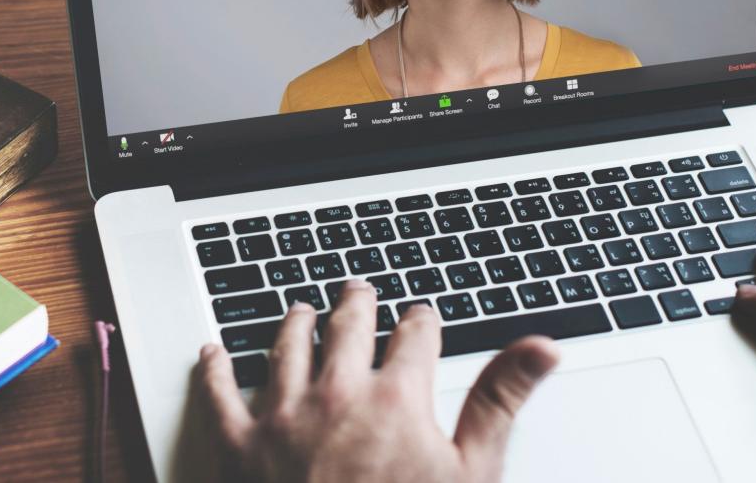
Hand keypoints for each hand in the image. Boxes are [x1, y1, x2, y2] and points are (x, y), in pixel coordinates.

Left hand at [196, 279, 559, 482]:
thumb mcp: (470, 474)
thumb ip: (500, 401)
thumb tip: (542, 347)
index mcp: (396, 397)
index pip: (414, 335)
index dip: (422, 322)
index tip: (422, 317)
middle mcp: (336, 393)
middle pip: (347, 326)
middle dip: (357, 304)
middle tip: (358, 291)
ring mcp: (282, 417)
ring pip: (286, 346)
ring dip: (295, 322)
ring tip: (300, 310)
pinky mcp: (238, 446)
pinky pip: (219, 393)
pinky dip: (215, 367)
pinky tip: (213, 351)